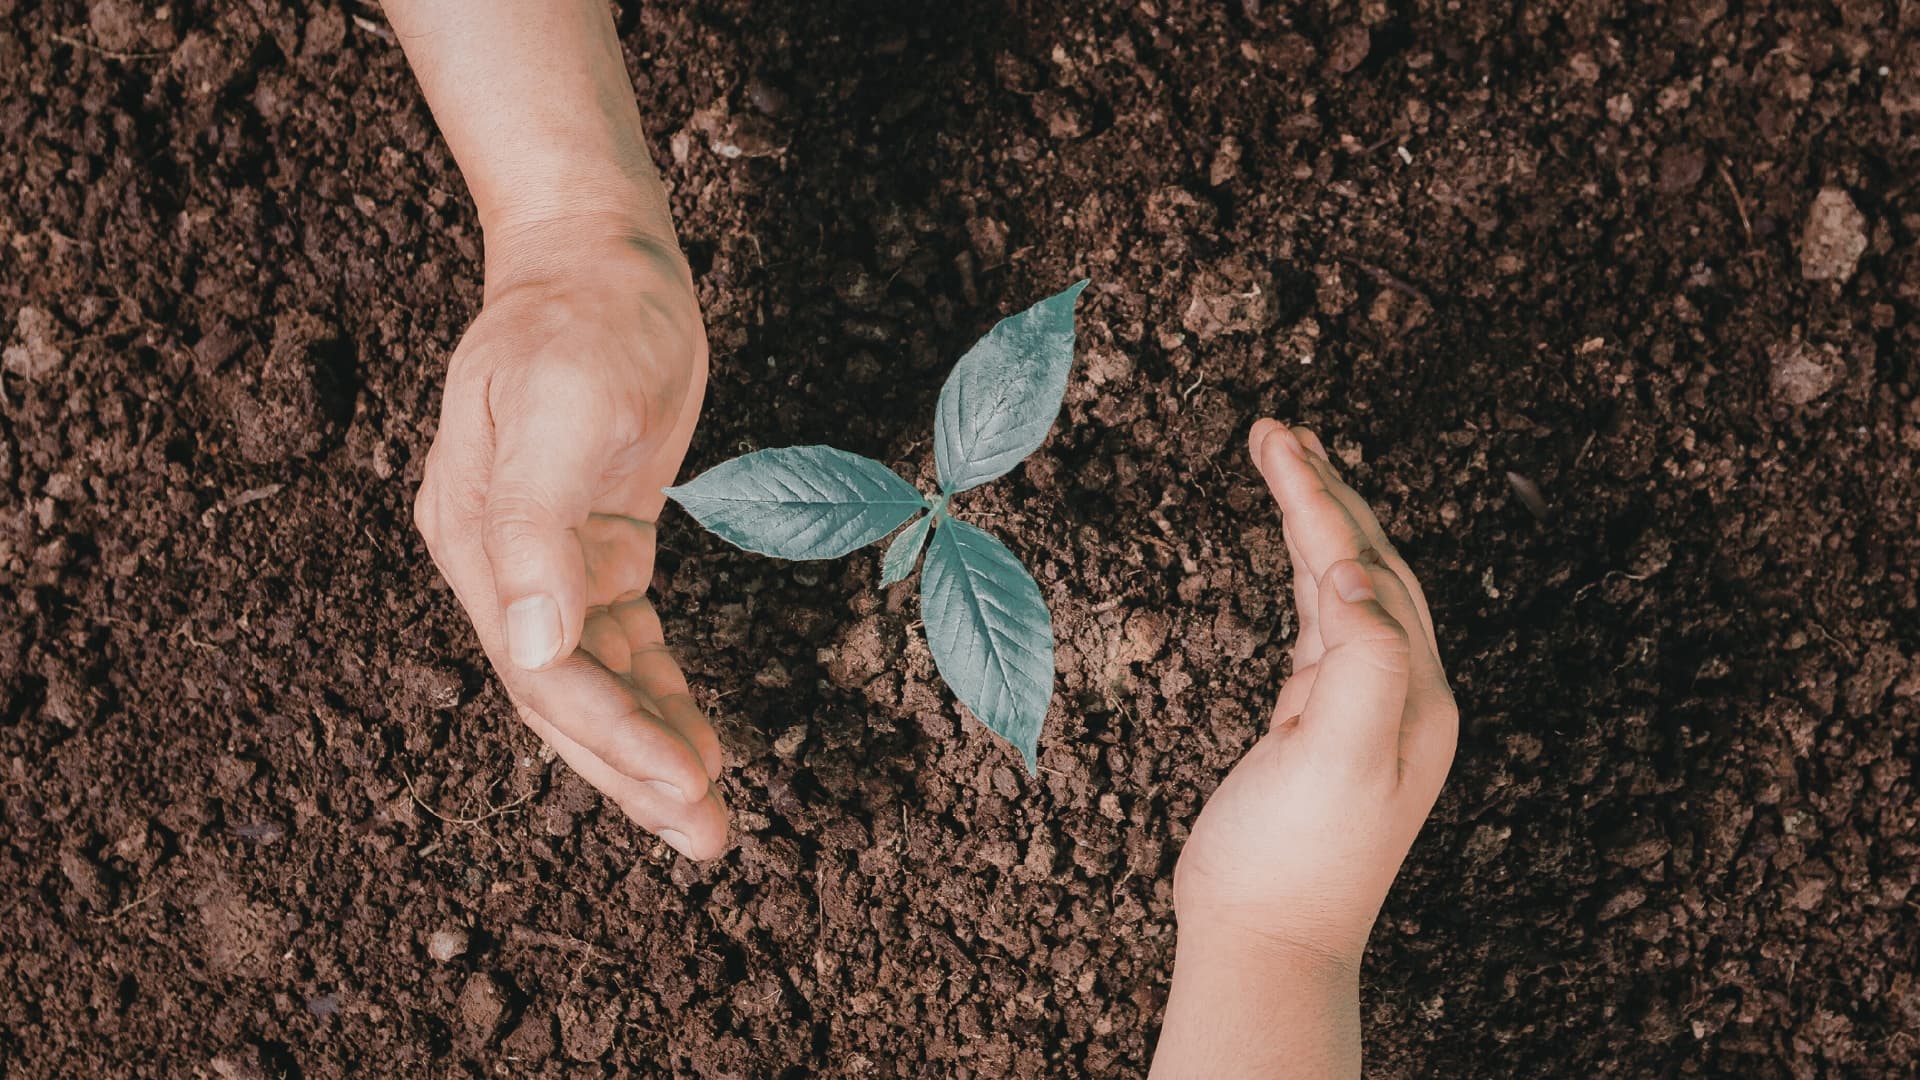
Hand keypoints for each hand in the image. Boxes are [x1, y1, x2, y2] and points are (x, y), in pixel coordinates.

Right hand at [412, 218, 727, 858]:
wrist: (601, 257)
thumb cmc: (580, 317)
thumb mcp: (562, 404)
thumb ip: (537, 528)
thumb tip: (528, 647)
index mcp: (477, 540)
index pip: (540, 670)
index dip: (611, 735)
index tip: (684, 782)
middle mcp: (503, 566)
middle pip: (564, 698)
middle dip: (632, 773)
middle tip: (705, 839)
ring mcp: (550, 562)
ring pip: (598, 683)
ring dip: (651, 749)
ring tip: (710, 818)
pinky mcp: (601, 548)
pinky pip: (629, 645)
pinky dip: (663, 694)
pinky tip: (701, 738)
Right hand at [1175, 420, 1457, 967]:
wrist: (1266, 942)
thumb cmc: (1294, 861)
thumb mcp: (1338, 758)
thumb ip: (1362, 661)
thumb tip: (1359, 578)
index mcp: (1414, 689)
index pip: (1366, 565)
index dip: (1318, 497)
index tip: (1275, 439)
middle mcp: (1402, 690)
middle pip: (1370, 560)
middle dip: (1325, 489)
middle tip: (1277, 429)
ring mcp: (1362, 706)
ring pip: (1347, 585)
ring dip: (1316, 520)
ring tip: (1282, 460)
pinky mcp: (1319, 723)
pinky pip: (1321, 625)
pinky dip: (1305, 573)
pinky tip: (1293, 555)